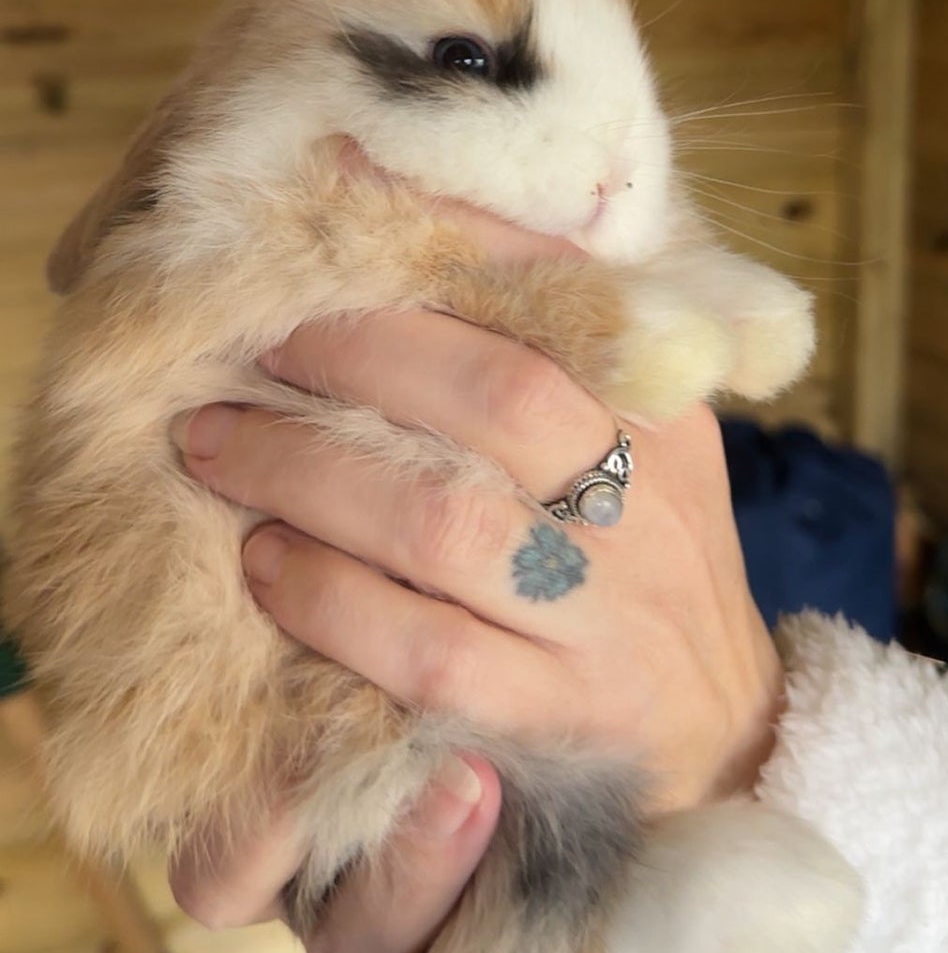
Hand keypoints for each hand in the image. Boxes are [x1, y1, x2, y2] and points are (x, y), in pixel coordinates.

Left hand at [170, 201, 779, 952]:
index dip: (446, 252)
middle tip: (253, 344)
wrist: (724, 740)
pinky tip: (265, 570)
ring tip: (218, 447)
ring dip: (308, 474)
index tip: (338, 231)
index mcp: (667, 412)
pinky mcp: (561, 716)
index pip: (565, 299)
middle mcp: (650, 505)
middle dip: (355, 355)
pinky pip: (426, 651)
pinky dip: (329, 601)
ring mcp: (609, 615)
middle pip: (499, 396)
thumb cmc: (641, 561)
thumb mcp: (644, 443)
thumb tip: (422, 212)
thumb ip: (562, 347)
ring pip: (444, 523)